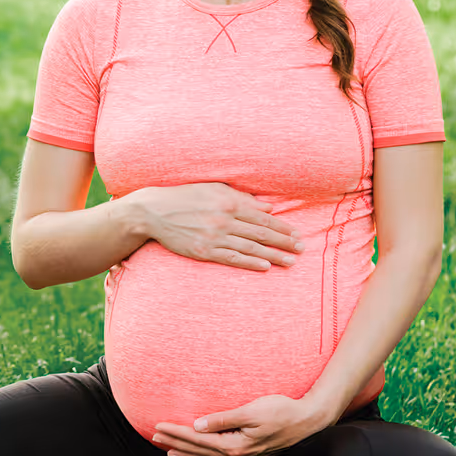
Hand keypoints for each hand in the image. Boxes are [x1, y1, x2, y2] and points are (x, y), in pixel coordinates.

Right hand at [135, 182, 303, 272]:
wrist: (153, 211)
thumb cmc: (185, 197)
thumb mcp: (213, 189)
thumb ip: (241, 197)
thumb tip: (267, 207)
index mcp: (229, 201)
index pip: (263, 217)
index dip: (282, 226)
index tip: (297, 234)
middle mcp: (224, 219)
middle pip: (261, 233)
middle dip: (284, 242)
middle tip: (301, 249)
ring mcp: (214, 236)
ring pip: (250, 247)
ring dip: (273, 255)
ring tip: (290, 262)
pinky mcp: (204, 251)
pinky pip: (232, 258)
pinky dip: (250, 263)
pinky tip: (265, 267)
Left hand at [153, 394, 331, 455]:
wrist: (308, 421)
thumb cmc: (282, 411)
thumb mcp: (252, 411)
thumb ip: (224, 419)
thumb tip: (198, 425)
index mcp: (235, 446)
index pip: (197, 440)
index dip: (176, 433)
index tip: (158, 427)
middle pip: (199, 450)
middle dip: (175, 443)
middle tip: (154, 438)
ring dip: (187, 454)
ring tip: (169, 452)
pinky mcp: (251, 455)